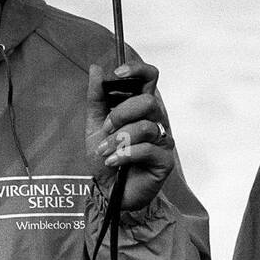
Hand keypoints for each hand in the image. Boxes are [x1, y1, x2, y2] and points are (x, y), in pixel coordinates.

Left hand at [86, 59, 175, 211]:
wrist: (108, 192)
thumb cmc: (106, 158)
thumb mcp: (95, 126)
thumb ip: (96, 98)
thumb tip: (96, 68)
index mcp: (140, 108)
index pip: (150, 78)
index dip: (138, 70)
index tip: (118, 74)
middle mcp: (155, 120)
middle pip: (148, 101)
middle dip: (121, 113)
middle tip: (106, 129)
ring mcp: (162, 140)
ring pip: (145, 127)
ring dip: (118, 139)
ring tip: (105, 151)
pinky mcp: (164, 161)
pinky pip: (147, 149)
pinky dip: (124, 155)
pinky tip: (113, 162)